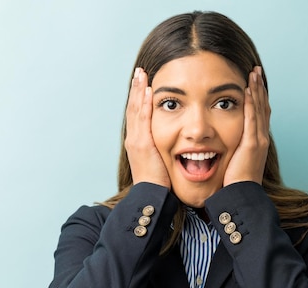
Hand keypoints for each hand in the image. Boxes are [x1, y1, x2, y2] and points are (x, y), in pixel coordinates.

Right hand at [124, 68, 170, 188]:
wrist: (151, 195)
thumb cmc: (158, 183)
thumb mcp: (159, 162)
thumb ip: (163, 150)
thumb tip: (174, 145)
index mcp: (138, 142)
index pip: (137, 115)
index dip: (139, 98)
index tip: (143, 83)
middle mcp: (134, 138)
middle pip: (133, 107)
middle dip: (136, 89)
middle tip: (140, 72)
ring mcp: (136, 140)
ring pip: (136, 109)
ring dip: (139, 90)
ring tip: (142, 74)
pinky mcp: (142, 143)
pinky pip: (143, 119)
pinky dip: (144, 104)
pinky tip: (148, 91)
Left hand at [223, 66, 270, 185]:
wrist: (241, 196)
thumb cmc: (235, 183)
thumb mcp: (234, 162)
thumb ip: (231, 149)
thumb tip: (220, 144)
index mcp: (257, 142)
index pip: (258, 114)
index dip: (257, 98)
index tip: (253, 83)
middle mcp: (261, 138)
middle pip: (262, 107)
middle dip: (259, 88)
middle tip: (255, 71)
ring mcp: (258, 140)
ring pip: (259, 109)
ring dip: (256, 90)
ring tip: (253, 74)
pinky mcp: (252, 144)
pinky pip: (252, 119)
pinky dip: (251, 104)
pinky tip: (248, 91)